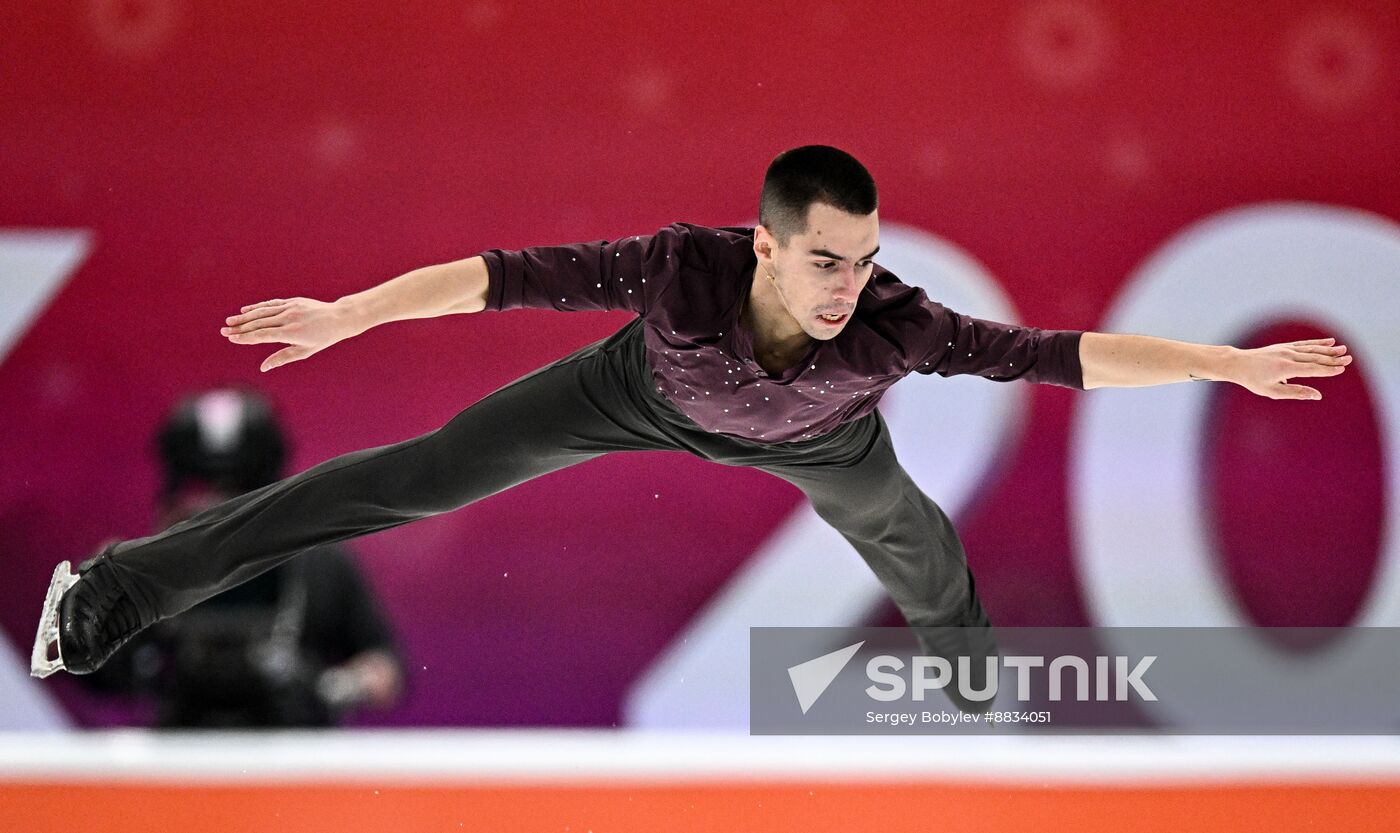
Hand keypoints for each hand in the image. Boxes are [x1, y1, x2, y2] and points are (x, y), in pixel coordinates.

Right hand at [220, 297, 360, 371]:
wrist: (339, 318)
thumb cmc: (323, 339)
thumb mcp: (304, 351)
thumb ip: (282, 358)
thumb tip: (263, 367)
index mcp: (292, 333)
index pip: (263, 335)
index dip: (246, 337)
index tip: (231, 338)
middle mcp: (289, 318)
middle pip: (259, 323)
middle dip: (240, 327)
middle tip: (223, 331)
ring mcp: (290, 308)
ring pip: (263, 312)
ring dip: (244, 316)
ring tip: (230, 321)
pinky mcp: (292, 301)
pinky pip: (271, 304)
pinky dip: (257, 307)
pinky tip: (245, 310)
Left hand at [1228, 337, 1351, 399]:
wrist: (1238, 364)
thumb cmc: (1254, 381)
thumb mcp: (1273, 392)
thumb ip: (1296, 392)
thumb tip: (1317, 395)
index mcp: (1285, 368)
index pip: (1312, 369)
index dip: (1328, 370)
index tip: (1342, 369)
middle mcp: (1288, 356)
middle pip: (1315, 358)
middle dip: (1333, 359)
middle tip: (1349, 359)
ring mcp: (1286, 349)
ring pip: (1311, 349)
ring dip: (1328, 350)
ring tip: (1343, 349)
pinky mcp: (1284, 346)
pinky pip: (1304, 344)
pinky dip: (1317, 343)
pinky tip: (1329, 341)